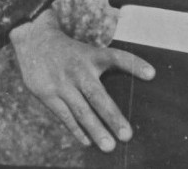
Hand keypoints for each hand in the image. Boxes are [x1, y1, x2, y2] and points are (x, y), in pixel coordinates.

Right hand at [10, 9, 154, 151]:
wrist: (35, 41)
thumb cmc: (71, 53)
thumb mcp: (88, 53)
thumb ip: (104, 69)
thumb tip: (126, 93)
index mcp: (92, 56)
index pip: (117, 58)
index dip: (134, 65)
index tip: (152, 74)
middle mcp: (79, 69)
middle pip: (98, 96)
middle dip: (113, 117)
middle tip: (128, 135)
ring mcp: (62, 83)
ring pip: (81, 112)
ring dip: (96, 130)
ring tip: (109, 146)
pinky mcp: (47, 94)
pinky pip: (65, 117)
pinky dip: (77, 130)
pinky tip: (89, 142)